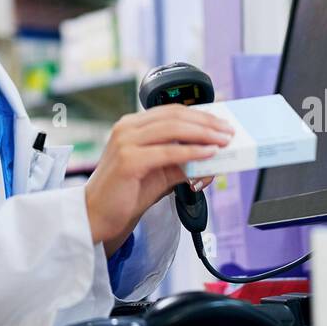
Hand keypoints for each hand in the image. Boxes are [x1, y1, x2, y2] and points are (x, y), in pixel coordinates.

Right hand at [84, 107, 232, 246]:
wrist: (98, 215)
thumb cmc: (126, 193)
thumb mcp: (160, 171)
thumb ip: (182, 161)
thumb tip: (212, 156)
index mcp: (132, 125)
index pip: (172, 111)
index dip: (200, 114)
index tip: (222, 121)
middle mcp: (127, 128)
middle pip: (174, 116)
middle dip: (206, 122)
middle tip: (228, 131)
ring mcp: (126, 142)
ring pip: (172, 129)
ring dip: (203, 134)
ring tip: (223, 141)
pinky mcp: (128, 160)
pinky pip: (167, 152)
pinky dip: (191, 152)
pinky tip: (207, 154)